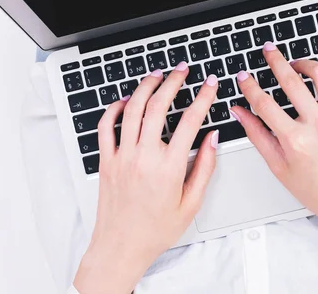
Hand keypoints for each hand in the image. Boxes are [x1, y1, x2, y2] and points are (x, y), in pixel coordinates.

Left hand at [74, 63, 218, 293]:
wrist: (121, 247)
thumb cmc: (155, 229)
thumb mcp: (191, 203)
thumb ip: (204, 167)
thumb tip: (212, 138)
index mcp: (168, 167)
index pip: (190, 121)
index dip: (203, 97)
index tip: (210, 84)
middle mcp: (143, 157)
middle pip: (157, 106)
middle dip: (173, 82)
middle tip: (182, 70)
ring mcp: (121, 156)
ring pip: (131, 110)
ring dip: (145, 87)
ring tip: (157, 75)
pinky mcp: (106, 161)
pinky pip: (105, 127)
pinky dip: (114, 108)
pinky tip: (124, 100)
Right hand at [231, 43, 317, 257]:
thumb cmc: (316, 189)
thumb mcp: (278, 166)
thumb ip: (257, 135)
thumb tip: (240, 112)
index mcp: (295, 141)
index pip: (264, 103)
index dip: (249, 86)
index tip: (243, 76)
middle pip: (291, 81)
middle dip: (275, 60)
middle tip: (268, 50)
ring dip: (306, 63)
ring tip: (297, 64)